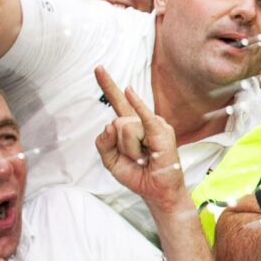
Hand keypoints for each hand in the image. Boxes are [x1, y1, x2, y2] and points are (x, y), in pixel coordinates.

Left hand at [94, 67, 188, 208]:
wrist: (155, 191)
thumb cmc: (137, 175)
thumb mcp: (110, 161)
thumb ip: (103, 142)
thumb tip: (110, 124)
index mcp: (130, 126)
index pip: (118, 102)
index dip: (107, 85)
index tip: (98, 69)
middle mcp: (142, 121)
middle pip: (116, 124)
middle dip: (121, 146)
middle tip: (137, 158)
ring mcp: (154, 124)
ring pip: (125, 128)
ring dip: (130, 149)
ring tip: (145, 157)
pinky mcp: (161, 132)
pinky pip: (144, 116)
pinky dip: (138, 104)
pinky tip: (129, 90)